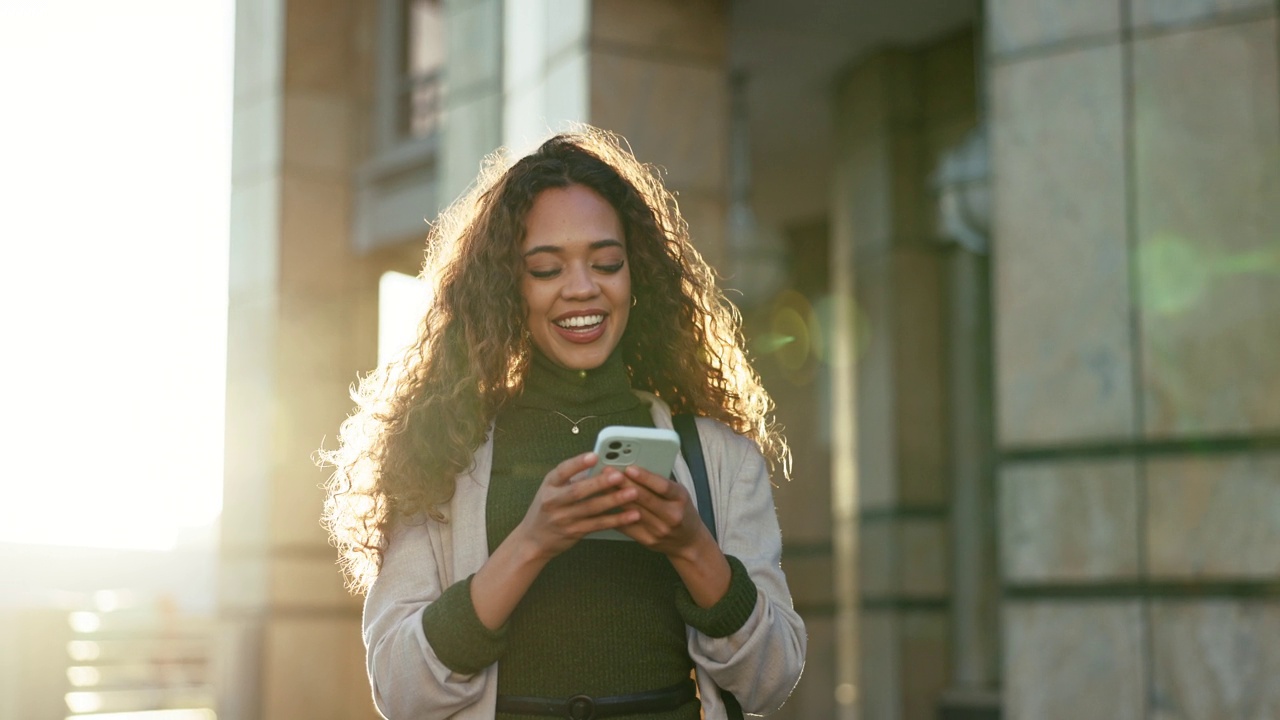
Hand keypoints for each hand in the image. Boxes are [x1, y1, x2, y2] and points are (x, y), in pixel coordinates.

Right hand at [515, 452, 640, 559]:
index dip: (578, 463)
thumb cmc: (546, 508)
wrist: (533, 540)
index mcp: (549, 485)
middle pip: (578, 491)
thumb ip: (572, 477)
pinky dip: (617, 520)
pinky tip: (632, 515)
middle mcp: (553, 501)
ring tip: (633, 493)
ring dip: (614, 500)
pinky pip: (598, 525)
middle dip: (600, 483)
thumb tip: (598, 462)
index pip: (563, 471)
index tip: (594, 456)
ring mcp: (564, 519)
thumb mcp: (552, 488)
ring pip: (591, 508)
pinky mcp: (574, 532)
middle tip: (619, 476)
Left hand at [610, 465, 710, 557]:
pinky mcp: (648, 540)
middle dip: (624, 483)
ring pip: (632, 511)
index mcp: (681, 499)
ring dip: (615, 497)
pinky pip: (627, 526)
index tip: (629, 468)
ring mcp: (659, 530)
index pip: (663, 486)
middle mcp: (672, 515)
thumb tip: (633, 469)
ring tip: (602, 485)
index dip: (645, 477)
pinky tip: (604, 505)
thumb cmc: (682, 512)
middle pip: (644, 498)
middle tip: (608, 472)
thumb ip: (660, 483)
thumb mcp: (679, 494)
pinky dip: (614, 515)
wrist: (688, 542)